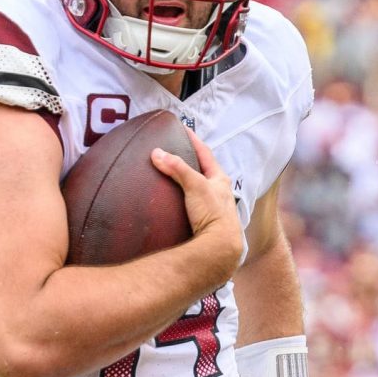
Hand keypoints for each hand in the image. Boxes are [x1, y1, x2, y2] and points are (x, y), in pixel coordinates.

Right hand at [151, 138, 244, 280]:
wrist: (220, 247)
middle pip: (206, 171)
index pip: (205, 153)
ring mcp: (215, 208)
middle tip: (179, 151)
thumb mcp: (195, 186)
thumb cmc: (212, 213)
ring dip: (191, 182)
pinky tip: (179, 204)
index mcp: (220, 179)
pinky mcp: (208, 222)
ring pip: (202, 189)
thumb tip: (157, 152)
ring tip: (176, 177)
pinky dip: (187, 199)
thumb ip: (177, 168)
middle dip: (193, 161)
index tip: (183, 128)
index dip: (193, 140)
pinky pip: (196, 205)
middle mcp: (220, 192)